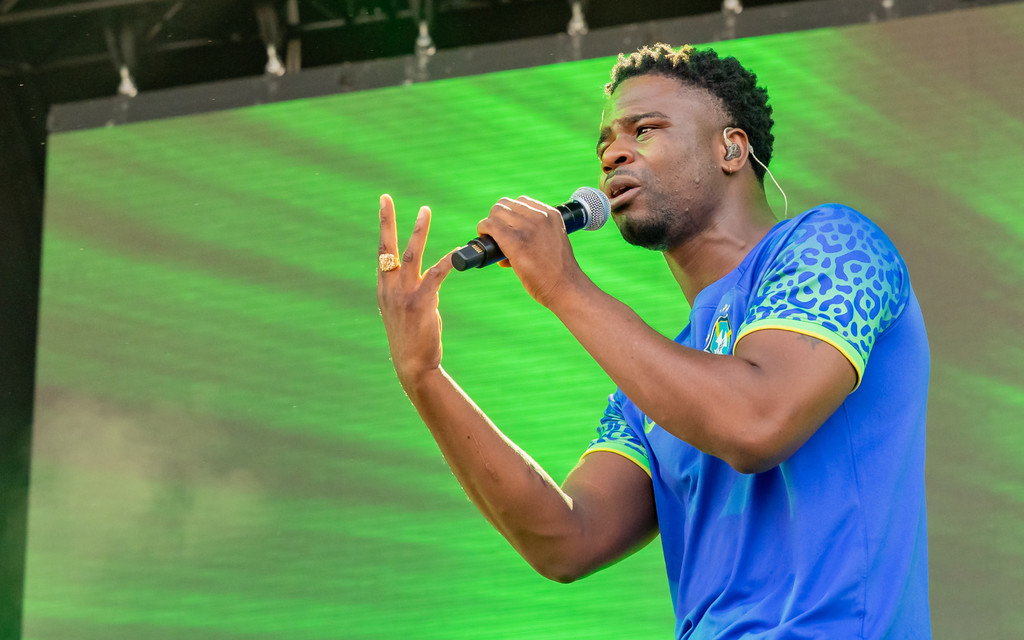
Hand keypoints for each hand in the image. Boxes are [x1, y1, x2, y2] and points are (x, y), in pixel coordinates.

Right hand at [377, 194, 453, 385]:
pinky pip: (436, 275)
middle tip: (385, 197)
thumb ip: (411, 292)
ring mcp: (403, 294)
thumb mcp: (403, 312)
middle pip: (387, 247)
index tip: (383, 205)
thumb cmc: (411, 339)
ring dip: (418, 231)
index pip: (381, 252)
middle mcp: (389, 288)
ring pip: (410, 255)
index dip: (383, 227)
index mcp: (383, 288)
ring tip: (424, 210)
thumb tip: (427, 281)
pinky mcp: (422, 302)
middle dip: (387, 220)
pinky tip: (458, 252)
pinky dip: (448, 261)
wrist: (412, 364)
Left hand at [478, 196, 586, 307]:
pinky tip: (485, 238)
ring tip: (491, 240)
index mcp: (551, 214)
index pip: (521, 201)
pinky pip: (490, 225)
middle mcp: (540, 216)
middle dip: (497, 218)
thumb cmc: (557, 272)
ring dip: (489, 224)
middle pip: (505, 204)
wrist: (565, 288)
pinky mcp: (516, 241)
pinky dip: (483, 230)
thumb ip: (537, 233)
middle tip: (496, 235)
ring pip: (496, 212)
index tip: (508, 228)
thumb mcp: (553, 241)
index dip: (509, 214)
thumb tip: (508, 237)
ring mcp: (528, 227)